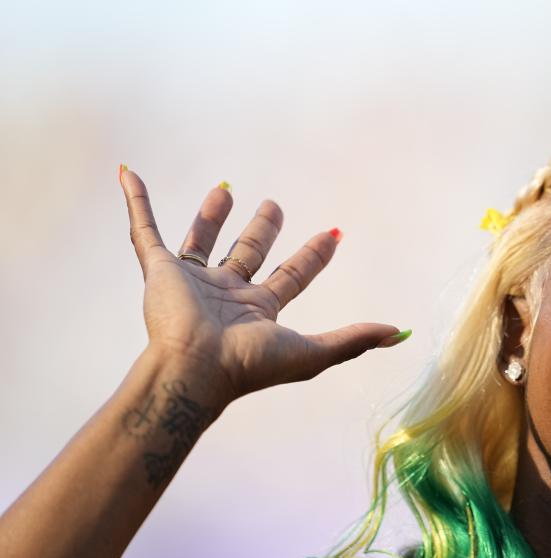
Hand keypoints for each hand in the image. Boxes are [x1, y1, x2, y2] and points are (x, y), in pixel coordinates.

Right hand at [120, 169, 406, 408]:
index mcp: (260, 313)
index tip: (335, 234)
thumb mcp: (313, 352)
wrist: (192, 371)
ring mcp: (191, 282)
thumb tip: (401, 332)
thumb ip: (354, 339)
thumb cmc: (249, 366)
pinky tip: (130, 176)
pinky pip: (145, 230)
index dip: (314, 256)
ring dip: (212, 216)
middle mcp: (227, 296)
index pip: (293, 276)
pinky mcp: (159, 271)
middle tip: (275, 205)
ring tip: (226, 189)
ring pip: (203, 240)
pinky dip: (137, 203)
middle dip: (263, 230)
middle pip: (249, 254)